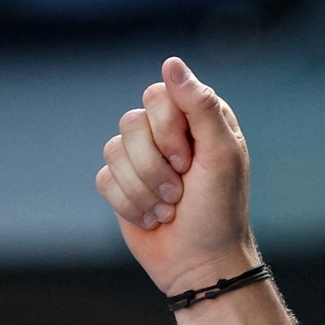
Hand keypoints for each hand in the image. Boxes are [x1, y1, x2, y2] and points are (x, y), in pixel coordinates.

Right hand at [95, 57, 258, 297]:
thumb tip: (171, 62)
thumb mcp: (221, 156)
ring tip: (170, 207)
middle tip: (182, 188)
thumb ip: (201, 107)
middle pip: (132, 122)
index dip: (168, 129)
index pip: (160, 96)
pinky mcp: (121, 183)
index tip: (189, 160)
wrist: (201, 262)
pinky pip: (104, 178)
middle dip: (155, 164)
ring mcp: (143, 157)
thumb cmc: (220, 210)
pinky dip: (130, 203)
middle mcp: (170, 133)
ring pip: (113, 149)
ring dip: (144, 188)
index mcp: (199, 120)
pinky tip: (153, 218)